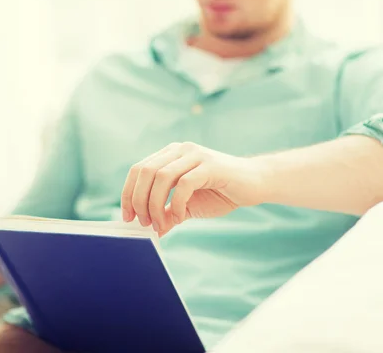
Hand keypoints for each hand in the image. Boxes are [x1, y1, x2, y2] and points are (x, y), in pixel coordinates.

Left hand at [121, 142, 264, 235]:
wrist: (255, 184)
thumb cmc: (221, 192)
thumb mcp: (189, 206)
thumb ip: (170, 214)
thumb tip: (154, 231)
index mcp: (171, 155)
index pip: (138, 169)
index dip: (128, 193)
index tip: (127, 216)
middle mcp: (180, 150)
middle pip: (145, 171)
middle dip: (138, 200)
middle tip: (143, 223)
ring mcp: (195, 155)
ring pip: (161, 176)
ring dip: (155, 204)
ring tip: (159, 223)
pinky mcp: (210, 165)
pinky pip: (184, 184)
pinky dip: (177, 203)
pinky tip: (179, 216)